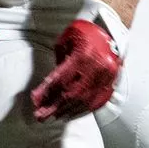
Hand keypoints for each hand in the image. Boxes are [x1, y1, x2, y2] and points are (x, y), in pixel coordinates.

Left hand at [30, 0, 126, 121]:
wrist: (112, 31)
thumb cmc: (86, 33)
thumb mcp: (67, 38)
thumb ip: (59, 60)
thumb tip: (50, 83)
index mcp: (84, 55)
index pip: (61, 79)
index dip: (46, 92)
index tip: (36, 100)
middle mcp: (96, 69)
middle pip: (71, 94)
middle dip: (53, 107)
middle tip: (40, 116)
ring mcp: (105, 79)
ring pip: (82, 101)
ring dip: (66, 111)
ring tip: (53, 116)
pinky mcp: (110, 84)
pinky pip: (94, 102)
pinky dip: (80, 110)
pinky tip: (70, 114)